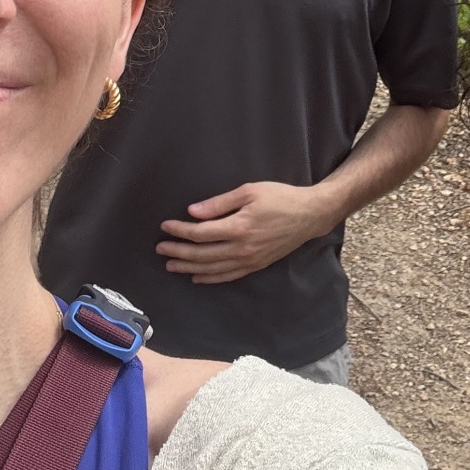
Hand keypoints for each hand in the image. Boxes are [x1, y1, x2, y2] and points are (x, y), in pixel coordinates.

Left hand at [157, 181, 332, 284]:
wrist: (309, 215)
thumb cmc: (280, 197)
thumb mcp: (250, 191)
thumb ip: (220, 203)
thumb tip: (194, 212)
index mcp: (239, 227)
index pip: (201, 233)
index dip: (180, 231)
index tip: (165, 226)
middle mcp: (242, 248)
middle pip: (202, 254)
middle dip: (178, 252)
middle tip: (160, 249)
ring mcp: (249, 260)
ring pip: (212, 269)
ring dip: (189, 267)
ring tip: (171, 265)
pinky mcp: (256, 265)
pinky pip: (228, 276)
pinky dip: (210, 278)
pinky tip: (196, 277)